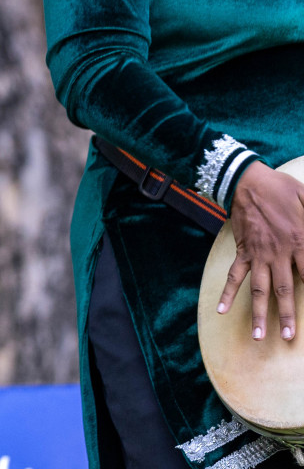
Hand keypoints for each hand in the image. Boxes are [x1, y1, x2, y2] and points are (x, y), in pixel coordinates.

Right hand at [217, 163, 303, 340]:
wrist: (248, 180)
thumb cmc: (282, 188)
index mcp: (299, 241)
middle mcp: (278, 253)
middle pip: (284, 290)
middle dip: (287, 315)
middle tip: (289, 337)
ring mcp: (258, 255)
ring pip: (259, 289)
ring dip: (259, 313)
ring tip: (258, 335)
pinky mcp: (243, 251)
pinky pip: (235, 275)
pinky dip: (227, 292)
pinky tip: (221, 309)